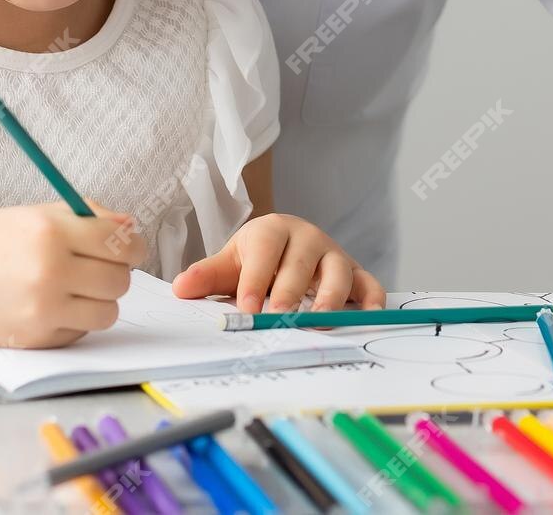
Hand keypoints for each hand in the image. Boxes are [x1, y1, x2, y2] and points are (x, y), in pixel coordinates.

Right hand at [0, 203, 146, 346]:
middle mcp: (50, 270)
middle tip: (93, 267)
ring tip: (72, 289)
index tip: (126, 248)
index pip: (122, 243)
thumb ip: (85, 217)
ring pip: (108, 311)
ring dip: (98, 301)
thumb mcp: (30, 215)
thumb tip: (130, 228)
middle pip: (120, 279)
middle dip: (114, 272)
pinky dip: (74, 321)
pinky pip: (81, 332)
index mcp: (50, 231)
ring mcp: (42, 309)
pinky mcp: (34, 338)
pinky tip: (49, 306)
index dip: (131, 246)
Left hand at [171, 213, 384, 312]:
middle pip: (302, 261)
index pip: (266, 251)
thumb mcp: (230, 263)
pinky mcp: (354, 271)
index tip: (247, 309)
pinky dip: (371, 298)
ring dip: (331, 296)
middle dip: (291, 291)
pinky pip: (368, 282)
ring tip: (318, 321)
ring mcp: (333, 254)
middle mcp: (307, 238)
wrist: (283, 244)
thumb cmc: (256, 259)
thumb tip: (180, 288)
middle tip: (280, 318)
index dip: (256, 279)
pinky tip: (366, 315)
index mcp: (273, 230)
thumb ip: (207, 276)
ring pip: (338, 270)